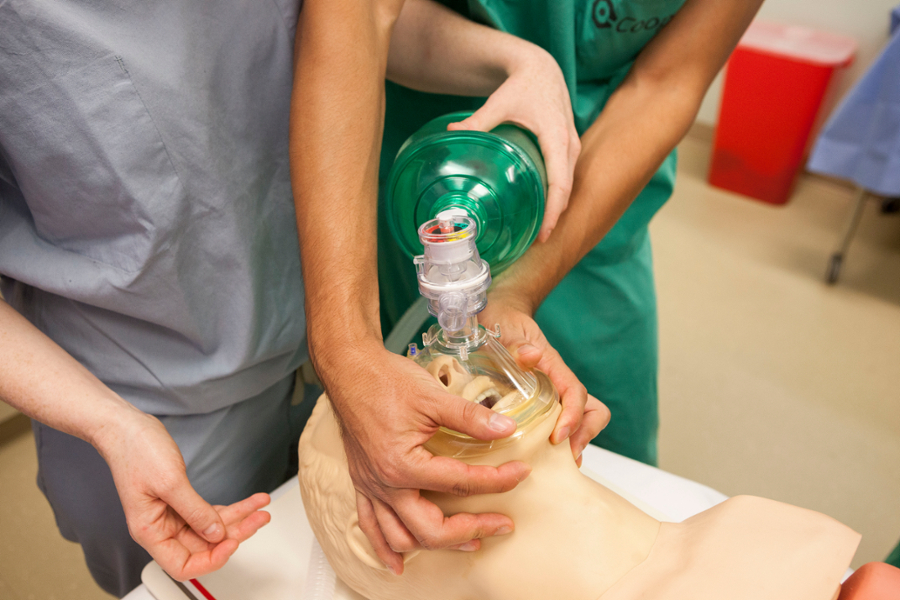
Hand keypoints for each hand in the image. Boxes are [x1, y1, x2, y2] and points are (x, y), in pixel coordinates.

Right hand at [95, 410, 271, 579]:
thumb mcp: (170, 482)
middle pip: (203, 546)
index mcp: (150, 531)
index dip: (210, 560)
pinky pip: (210, 512)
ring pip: (211, 527)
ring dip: (239, 518)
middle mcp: (161, 527)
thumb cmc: (136, 451)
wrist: (127, 428)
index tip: (232, 544)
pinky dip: (232, 507)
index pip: (183, 565)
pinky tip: (249, 502)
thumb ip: (194, 511)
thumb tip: (216, 534)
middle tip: (259, 518)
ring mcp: (172, 515)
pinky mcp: (182, 501)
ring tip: (260, 507)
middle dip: (235, 533)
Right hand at [319, 344, 531, 574]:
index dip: (497, 481)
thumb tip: (507, 427)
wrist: (350, 370)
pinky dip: (384, 547)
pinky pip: (369, 526)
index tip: (521, 473)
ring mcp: (371, 486)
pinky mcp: (362, 482)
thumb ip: (471, 417)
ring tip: (469, 544)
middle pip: (431, 529)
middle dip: (472, 530)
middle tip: (503, 524)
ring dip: (435, 547)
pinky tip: (398, 564)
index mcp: (403, 464)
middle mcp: (385, 483)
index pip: (460, 484)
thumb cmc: (386, 380)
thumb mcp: (434, 395)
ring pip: (401, 536)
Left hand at [447, 45, 579, 242]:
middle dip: (553, 217)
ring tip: (538, 231)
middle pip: (566, 190)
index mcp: (556, 135)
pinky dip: (556, 195)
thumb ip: (477, 121)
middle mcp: (570, 143)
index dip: (553, 211)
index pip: (560, 182)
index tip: (543, 233)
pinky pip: (566, 177)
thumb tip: (450, 135)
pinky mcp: (569, 147)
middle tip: (535, 241)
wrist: (542, 68)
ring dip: (556, 208)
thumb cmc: (522, 84)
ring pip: (568, 185)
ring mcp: (572, 146)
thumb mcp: (499, 102)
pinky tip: (541, 209)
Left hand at [479, 291, 609, 466]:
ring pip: (581, 421)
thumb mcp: (504, 329)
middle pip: (592, 411)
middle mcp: (559, 382)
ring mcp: (554, 394)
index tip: (559, 437)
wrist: (498, 315)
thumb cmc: (502, 322)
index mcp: (552, 366)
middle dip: (585, 436)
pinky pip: (559, 425)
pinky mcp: (544, 404)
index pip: (575, 393)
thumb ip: (517, 344)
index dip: (573, 417)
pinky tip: (539, 457)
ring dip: (575, 442)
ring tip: (555, 463)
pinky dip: (557, 443)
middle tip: (565, 457)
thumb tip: (531, 356)